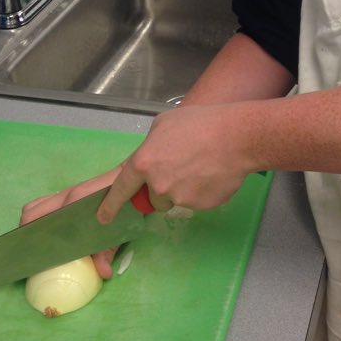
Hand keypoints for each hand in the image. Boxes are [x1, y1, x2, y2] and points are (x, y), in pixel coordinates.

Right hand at [20, 165, 124, 279]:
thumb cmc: (127, 203)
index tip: (28, 253)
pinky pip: (49, 202)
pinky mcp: (73, 192)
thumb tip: (103, 274)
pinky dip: (43, 216)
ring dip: (33, 222)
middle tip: (31, 250)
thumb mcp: (117, 230)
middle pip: (32, 211)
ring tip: (37, 242)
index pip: (39, 217)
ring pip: (38, 205)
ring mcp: (68, 192)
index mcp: (72, 202)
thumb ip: (107, 251)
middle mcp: (66, 195)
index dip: (30, 235)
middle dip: (26, 229)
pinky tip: (51, 232)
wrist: (138, 179)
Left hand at [96, 102, 253, 223]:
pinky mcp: (200, 206)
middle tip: (182, 166)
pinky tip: (213, 173)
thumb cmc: (200, 123)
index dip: (111, 205)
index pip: (121, 189)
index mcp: (144, 162)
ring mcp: (179, 198)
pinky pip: (195, 202)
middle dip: (163, 187)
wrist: (237, 137)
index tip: (103, 217)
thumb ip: (150, 146)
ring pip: (175, 199)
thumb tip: (149, 159)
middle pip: (153, 197)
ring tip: (201, 166)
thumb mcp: (164, 124)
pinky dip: (202, 192)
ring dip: (183, 189)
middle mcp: (158, 185)